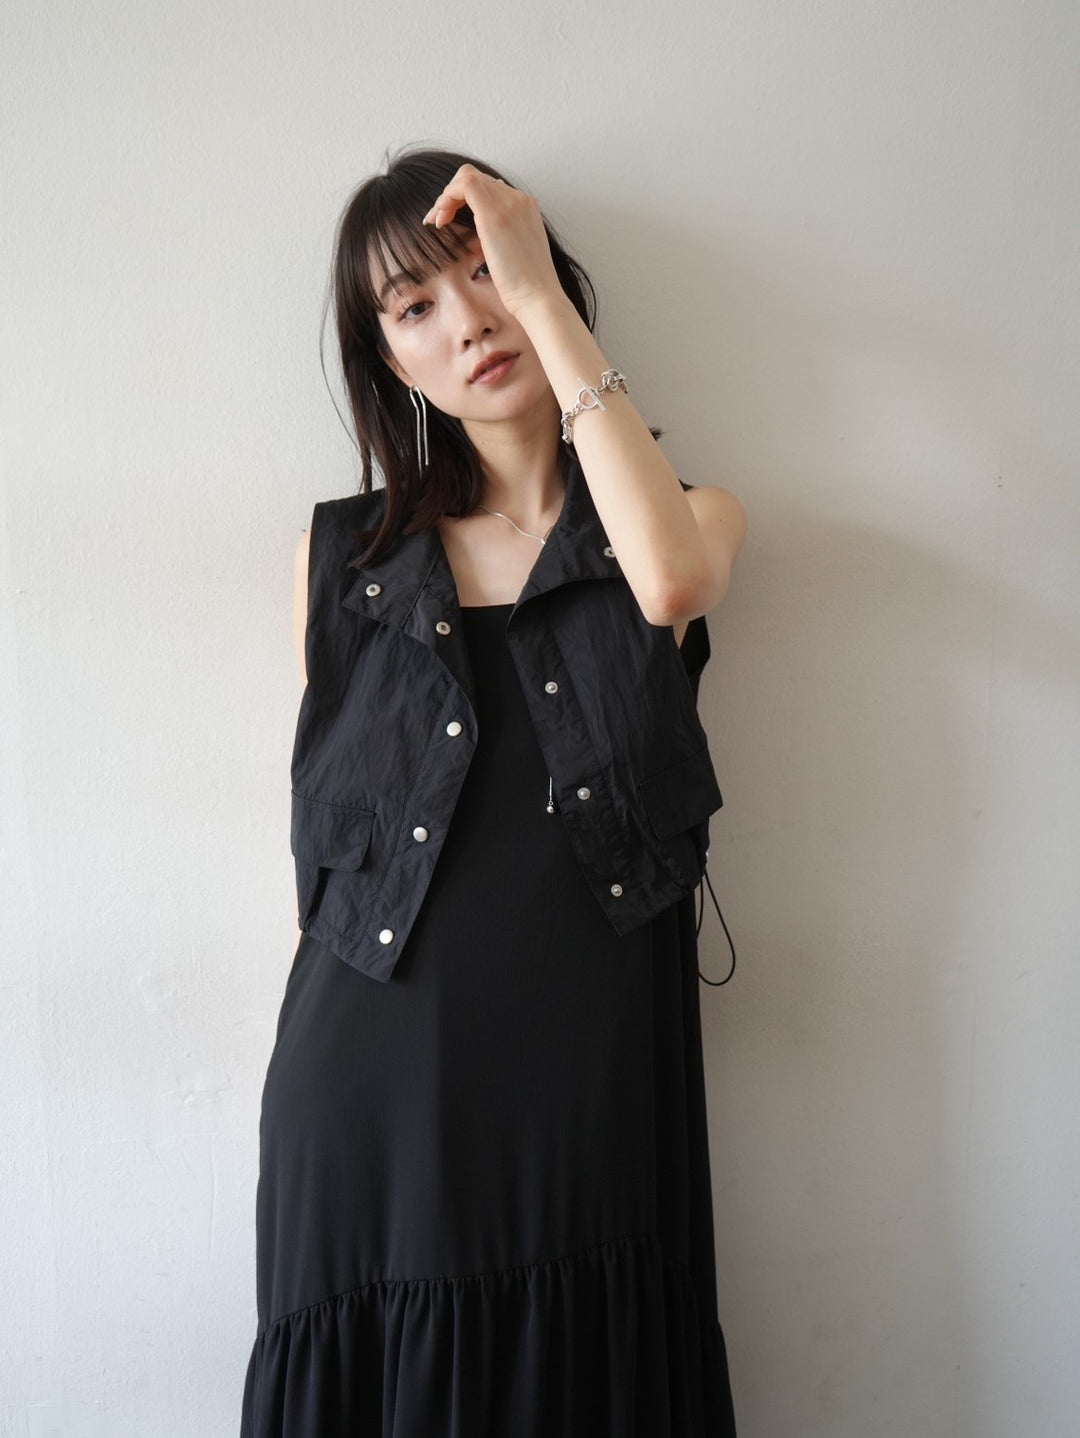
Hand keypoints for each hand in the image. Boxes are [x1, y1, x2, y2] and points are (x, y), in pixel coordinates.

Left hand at [422, 164, 563, 320]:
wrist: (538, 298)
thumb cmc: (527, 287)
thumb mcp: (515, 254)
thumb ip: (503, 237)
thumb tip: (485, 235)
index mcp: (526, 208)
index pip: (490, 187)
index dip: (466, 199)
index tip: (452, 220)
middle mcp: (519, 198)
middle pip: (478, 178)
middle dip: (453, 195)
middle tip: (440, 220)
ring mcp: (508, 203)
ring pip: (467, 176)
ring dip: (446, 196)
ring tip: (437, 221)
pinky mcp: (493, 213)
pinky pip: (462, 185)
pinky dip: (446, 198)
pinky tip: (440, 220)